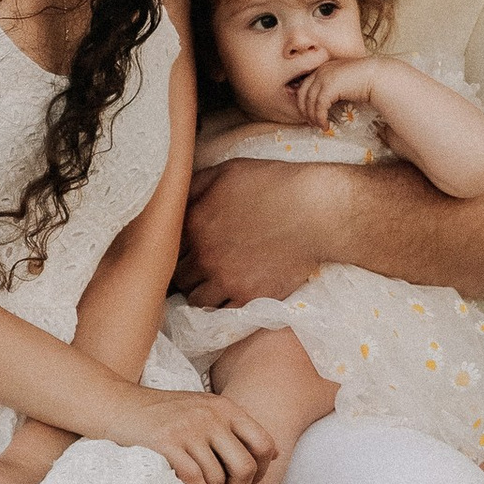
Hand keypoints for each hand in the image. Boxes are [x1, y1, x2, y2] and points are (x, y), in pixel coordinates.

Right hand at [129, 385, 282, 483]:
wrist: (116, 405)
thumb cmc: (161, 414)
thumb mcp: (202, 409)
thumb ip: (233, 429)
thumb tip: (273, 455)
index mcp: (225, 408)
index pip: (264, 444)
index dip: (262, 471)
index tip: (246, 483)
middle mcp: (211, 416)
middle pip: (246, 467)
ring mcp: (189, 429)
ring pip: (219, 479)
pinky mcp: (167, 444)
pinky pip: (195, 481)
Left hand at [178, 156, 353, 305]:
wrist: (316, 212)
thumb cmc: (274, 185)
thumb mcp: (227, 171)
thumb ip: (192, 186)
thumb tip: (171, 199)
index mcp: (194, 222)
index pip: (166, 247)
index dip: (173, 249)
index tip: (182, 250)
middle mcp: (204, 256)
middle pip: (178, 277)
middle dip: (186, 272)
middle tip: (197, 269)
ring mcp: (226, 280)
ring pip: (196, 299)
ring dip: (201, 292)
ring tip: (213, 283)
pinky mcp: (249, 297)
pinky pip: (223, 312)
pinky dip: (223, 304)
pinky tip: (231, 292)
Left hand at [292, 59, 379, 133]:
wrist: (377, 77)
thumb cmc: (364, 81)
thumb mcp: (343, 82)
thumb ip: (332, 87)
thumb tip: (325, 103)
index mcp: (323, 68)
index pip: (304, 86)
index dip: (303, 102)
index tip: (309, 114)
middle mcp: (320, 71)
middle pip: (302, 94)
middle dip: (304, 111)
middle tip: (311, 123)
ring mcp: (324, 78)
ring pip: (309, 102)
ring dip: (313, 117)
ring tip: (320, 126)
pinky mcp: (329, 87)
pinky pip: (319, 106)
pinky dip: (320, 118)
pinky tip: (326, 125)